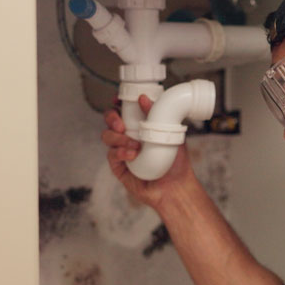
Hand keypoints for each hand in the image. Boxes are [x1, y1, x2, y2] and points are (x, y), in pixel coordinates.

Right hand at [102, 94, 197, 209]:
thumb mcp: (171, 134)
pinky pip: (111, 155)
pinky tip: (132, 155)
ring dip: (118, 138)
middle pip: (110, 122)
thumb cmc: (176, 162)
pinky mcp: (118, 167)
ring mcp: (121, 152)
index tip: (118, 100)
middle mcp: (128, 137)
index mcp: (139, 127)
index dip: (117, 104)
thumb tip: (144, 98)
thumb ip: (158, 114)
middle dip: (111, 118)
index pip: (123, 111)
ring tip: (135, 145)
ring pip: (107, 136)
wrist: (177, 187)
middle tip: (121, 124)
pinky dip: (120, 152)